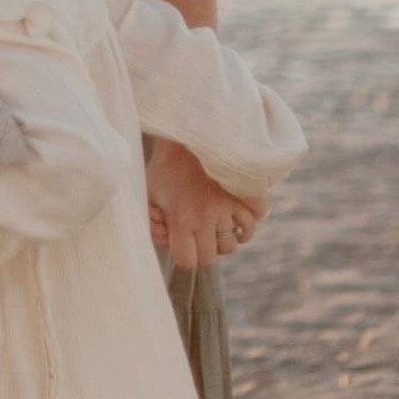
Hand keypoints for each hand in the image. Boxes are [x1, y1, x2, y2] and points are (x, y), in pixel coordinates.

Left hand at [144, 138, 266, 269]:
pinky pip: (250, 227)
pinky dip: (243, 231)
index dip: (184, 257)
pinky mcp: (242, 199)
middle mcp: (205, 219)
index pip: (187, 261)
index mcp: (180, 220)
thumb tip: (162, 239)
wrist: (189, 137)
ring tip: (213, 228)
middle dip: (202, 252)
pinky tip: (232, 224)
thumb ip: (151, 220)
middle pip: (209, 259)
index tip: (183, 246)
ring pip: (230, 246)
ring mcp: (226, 209)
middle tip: (198, 238)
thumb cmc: (165, 166)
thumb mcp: (149, 191)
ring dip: (222, 242)